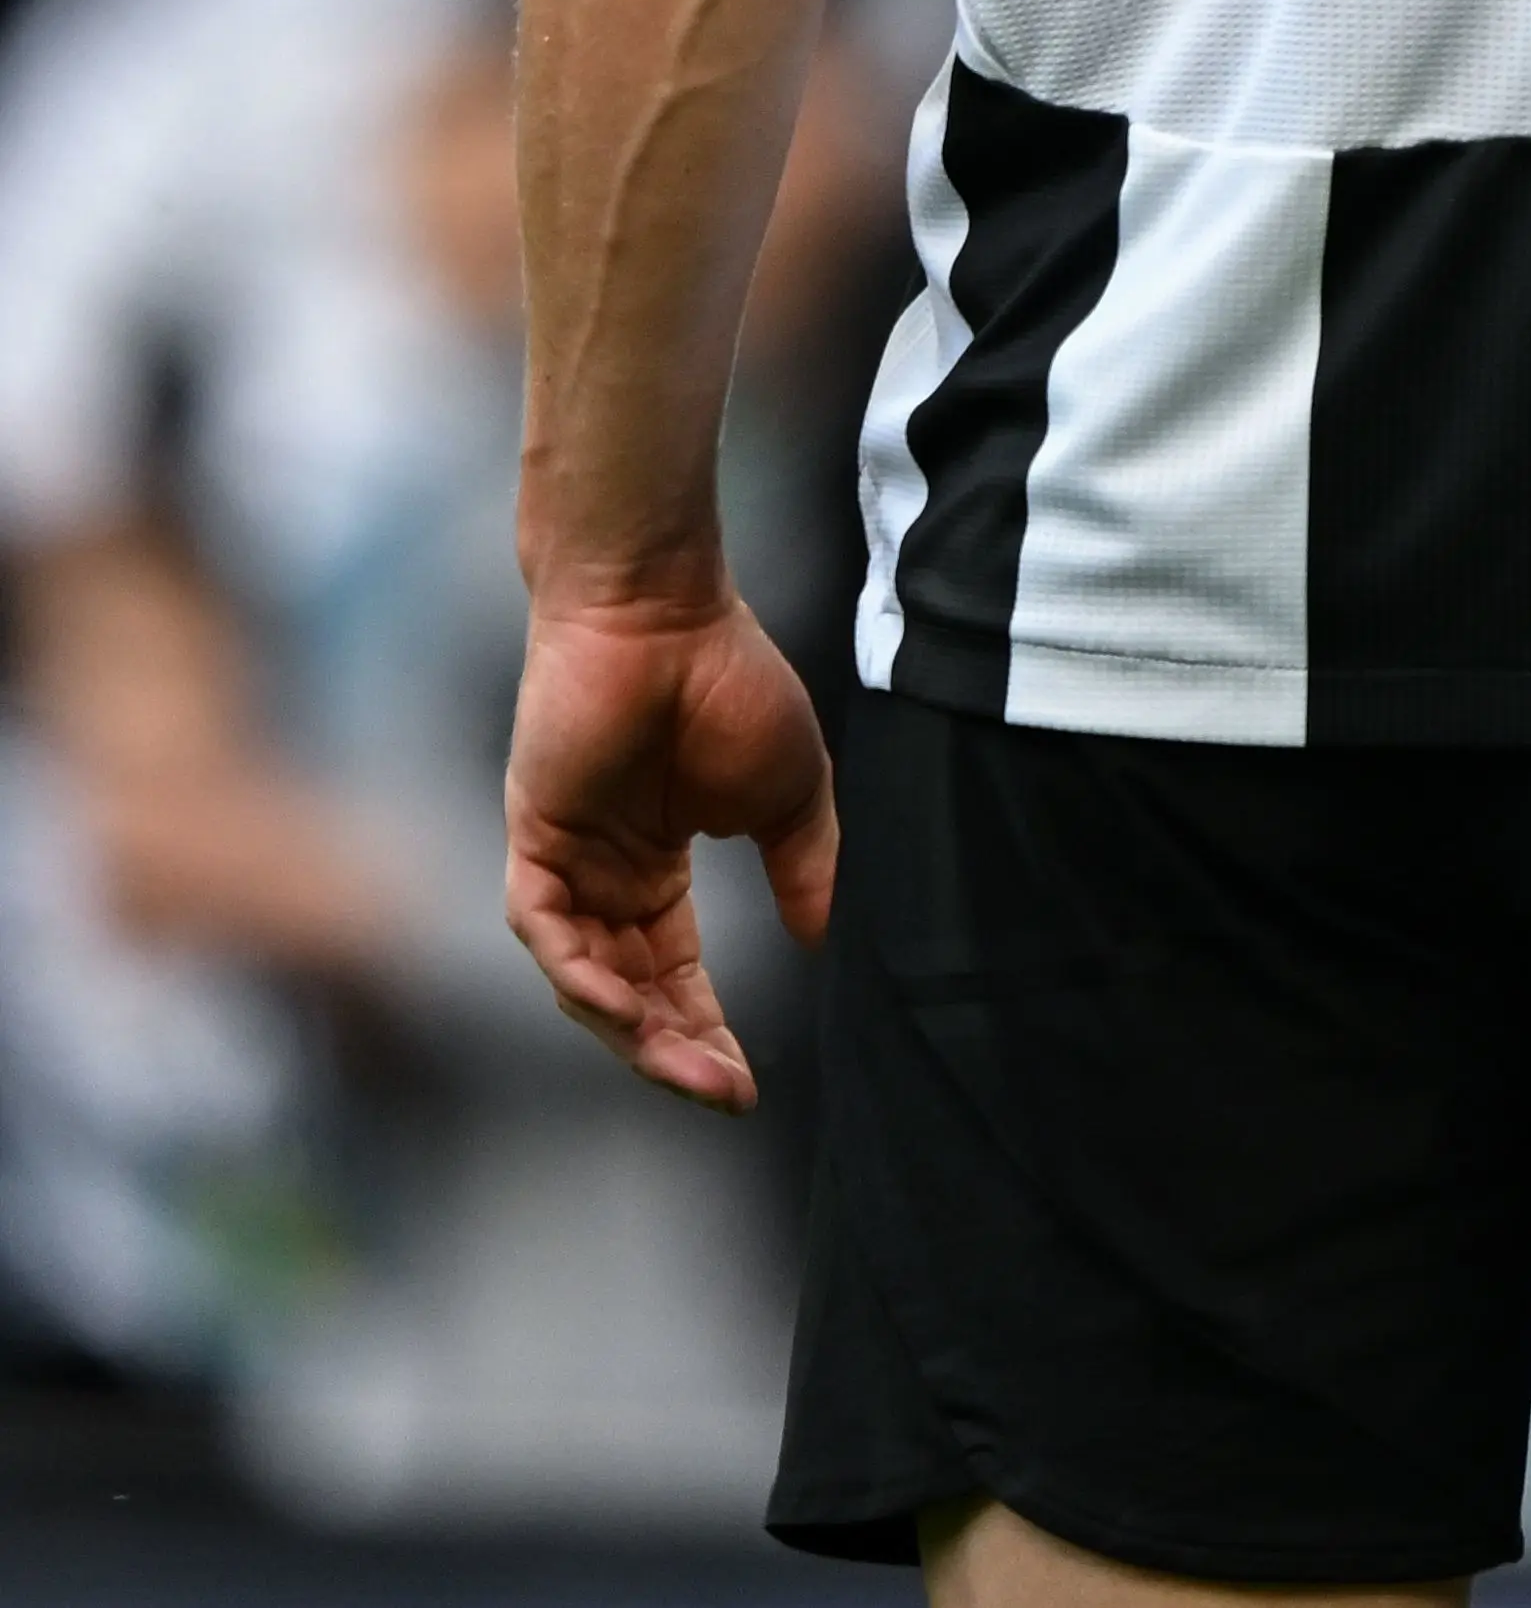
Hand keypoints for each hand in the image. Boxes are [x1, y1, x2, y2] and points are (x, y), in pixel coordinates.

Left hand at [504, 589, 837, 1111]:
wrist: (665, 613)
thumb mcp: (789, 793)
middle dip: (675, 1049)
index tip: (747, 1084)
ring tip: (692, 1067)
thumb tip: (820, 940)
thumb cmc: (729, 682)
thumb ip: (802, 868)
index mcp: (655, 869)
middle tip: (723, 1092)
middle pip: (632, 992)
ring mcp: (564, 862)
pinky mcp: (535, 840)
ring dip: (634, 1030)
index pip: (676, 974)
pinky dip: (581, 975)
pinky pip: (547, 932)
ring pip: (586, 978)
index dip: (708, 1030)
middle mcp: (604, 878)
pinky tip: (626, 1008)